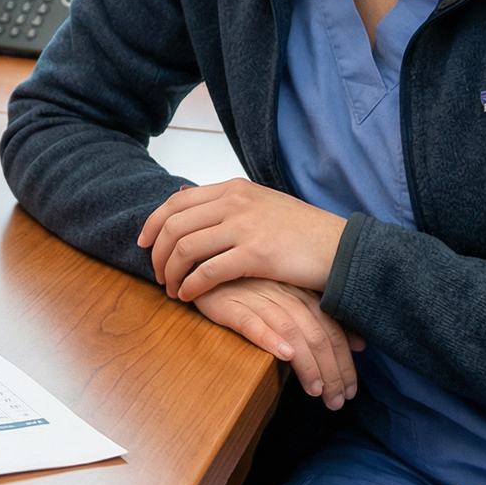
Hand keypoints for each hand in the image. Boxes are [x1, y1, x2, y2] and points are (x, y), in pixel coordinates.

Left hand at [139, 179, 346, 301]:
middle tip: (157, 275)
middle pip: (174, 225)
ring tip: (172, 290)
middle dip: (157, 253)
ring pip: (185, 248)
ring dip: (171, 273)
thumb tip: (187, 202)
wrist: (341, 248)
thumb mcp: (261, 203)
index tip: (144, 244)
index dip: (153, 224)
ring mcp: (244, 226)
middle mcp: (234, 201)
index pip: (176, 202)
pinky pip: (208, 271)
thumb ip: (227, 203)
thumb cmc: (302, 231)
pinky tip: (189, 296)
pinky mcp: (256, 254)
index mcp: (232, 188)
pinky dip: (191, 285)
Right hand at [193, 278, 364, 410]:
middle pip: (316, 335)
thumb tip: (360, 343)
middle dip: (331, 372)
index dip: (344, 363)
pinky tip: (282, 355)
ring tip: (315, 391)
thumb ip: (322, 319)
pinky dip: (269, 337)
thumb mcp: (289, 298)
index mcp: (300, 293)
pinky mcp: (227, 304)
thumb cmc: (248, 286)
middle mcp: (283, 295)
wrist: (203, 265)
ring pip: (291, 332)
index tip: (349, 392)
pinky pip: (251, 322)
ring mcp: (256, 298)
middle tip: (336, 402)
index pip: (331, 331)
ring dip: (307, 364)